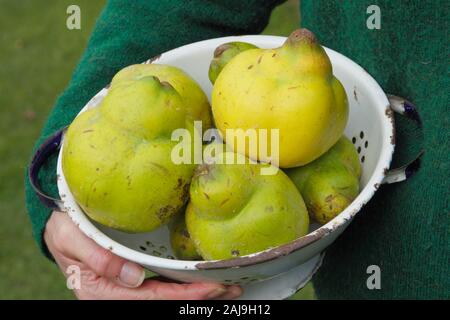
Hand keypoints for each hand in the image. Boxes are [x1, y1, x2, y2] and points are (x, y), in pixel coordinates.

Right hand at [44, 211, 241, 299]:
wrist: (58, 226)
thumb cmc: (64, 229)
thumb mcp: (72, 238)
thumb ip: (100, 258)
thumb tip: (134, 278)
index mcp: (101, 292)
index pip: (151, 298)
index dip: (183, 295)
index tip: (210, 288)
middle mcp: (118, 294)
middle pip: (164, 301)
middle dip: (198, 298)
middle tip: (229, 289)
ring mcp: (125, 288)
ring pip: (166, 296)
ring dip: (196, 294)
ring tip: (225, 289)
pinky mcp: (132, 279)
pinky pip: (161, 286)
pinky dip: (184, 285)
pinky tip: (201, 282)